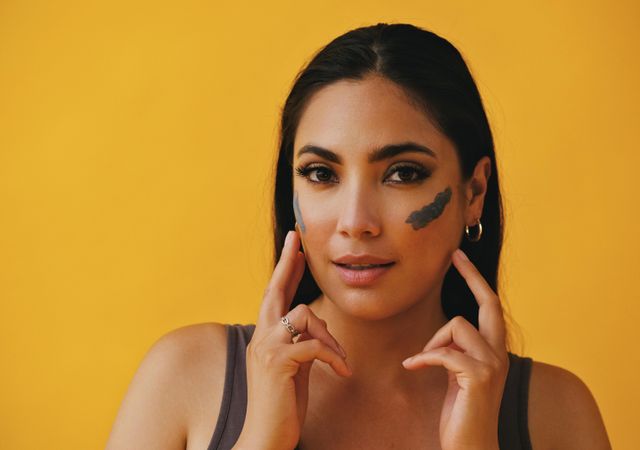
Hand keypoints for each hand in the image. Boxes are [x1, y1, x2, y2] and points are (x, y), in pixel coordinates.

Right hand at [234, 230, 351, 449]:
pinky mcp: (278, 362)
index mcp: (266, 336)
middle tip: (296, 239)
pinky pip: (315, 345)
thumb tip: (315, 327)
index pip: (275, 296)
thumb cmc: (283, 404)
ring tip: (339, 360)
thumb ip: (300, 344)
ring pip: (305, 315)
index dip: (285, 270)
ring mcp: (267, 348)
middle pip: (275, 290)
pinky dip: (334, 357)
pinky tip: (343, 372)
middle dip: (287, 263)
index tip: (294, 247)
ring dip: (330, 336)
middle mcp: (261, 336)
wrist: (265, 436)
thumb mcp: (295, 367)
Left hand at [402, 248, 508, 449]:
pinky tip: (412, 368)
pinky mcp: (478, 377)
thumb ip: (457, 352)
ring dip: (433, 342)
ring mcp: (492, 364)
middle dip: (471, 275)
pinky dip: (423, 358)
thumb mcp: (458, 376)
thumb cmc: (461, 414)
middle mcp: (500, 354)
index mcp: (495, 351)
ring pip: (456, 326)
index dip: (476, 280)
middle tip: (453, 256)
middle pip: (488, 303)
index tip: (460, 257)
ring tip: (423, 362)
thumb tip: (446, 332)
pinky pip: (443, 352)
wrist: (471, 447)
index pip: (490, 307)